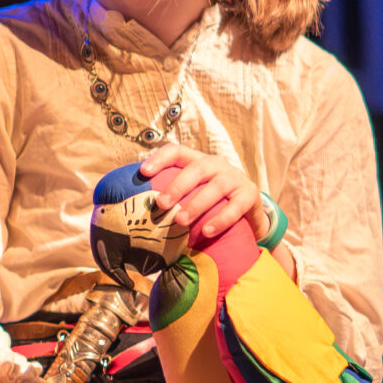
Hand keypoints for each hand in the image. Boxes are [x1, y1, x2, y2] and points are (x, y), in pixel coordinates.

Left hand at [136, 144, 261, 244]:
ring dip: (196, 205)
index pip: (177, 151)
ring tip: (180, 221)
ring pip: (216, 188)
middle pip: (197, 169)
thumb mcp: (192, 192)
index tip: (143, 172)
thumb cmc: (209, 201)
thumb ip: (170, 196)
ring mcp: (235, 178)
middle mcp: (217, 165)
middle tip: (161, 204)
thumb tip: (132, 211)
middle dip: (177, 186)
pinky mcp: (250, 195)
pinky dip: (221, 220)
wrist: (248, 209)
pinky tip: (206, 231)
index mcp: (197, 160)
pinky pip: (236, 207)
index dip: (160, 158)